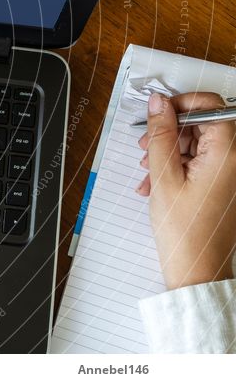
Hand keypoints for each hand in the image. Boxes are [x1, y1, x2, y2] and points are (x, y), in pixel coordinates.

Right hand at [136, 92, 235, 289]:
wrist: (197, 269)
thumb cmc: (185, 231)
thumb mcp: (164, 177)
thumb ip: (161, 135)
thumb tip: (158, 104)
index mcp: (228, 154)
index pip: (211, 106)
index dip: (182, 104)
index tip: (159, 113)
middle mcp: (235, 160)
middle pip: (203, 124)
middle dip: (170, 131)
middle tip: (146, 145)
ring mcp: (231, 173)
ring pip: (198, 143)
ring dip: (169, 151)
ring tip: (148, 171)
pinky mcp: (224, 183)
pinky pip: (199, 161)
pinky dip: (176, 166)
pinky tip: (156, 183)